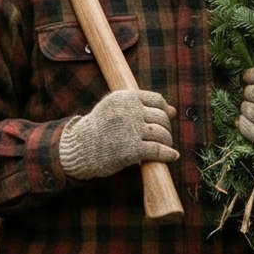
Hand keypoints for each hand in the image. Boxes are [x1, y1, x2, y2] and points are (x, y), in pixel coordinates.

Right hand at [59, 87, 176, 179]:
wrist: (79, 148)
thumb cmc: (100, 128)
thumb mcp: (115, 109)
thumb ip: (142, 106)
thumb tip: (173, 110)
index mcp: (124, 97)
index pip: (157, 100)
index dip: (164, 110)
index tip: (163, 119)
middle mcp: (129, 111)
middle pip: (161, 117)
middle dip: (166, 128)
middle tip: (163, 137)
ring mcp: (131, 130)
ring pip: (162, 133)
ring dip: (167, 142)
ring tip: (165, 147)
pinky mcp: (132, 149)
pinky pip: (158, 150)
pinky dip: (168, 154)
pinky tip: (172, 156)